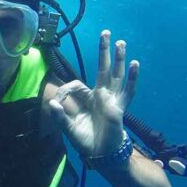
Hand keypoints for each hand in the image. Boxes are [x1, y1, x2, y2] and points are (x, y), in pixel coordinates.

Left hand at [49, 30, 138, 156]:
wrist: (102, 154)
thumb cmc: (87, 140)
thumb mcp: (69, 128)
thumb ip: (60, 116)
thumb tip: (51, 103)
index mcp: (87, 98)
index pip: (77, 84)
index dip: (66, 89)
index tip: (57, 101)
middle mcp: (101, 95)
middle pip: (103, 69)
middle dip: (104, 51)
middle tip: (106, 32)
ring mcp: (112, 100)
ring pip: (116, 75)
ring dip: (118, 59)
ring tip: (121, 42)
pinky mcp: (119, 108)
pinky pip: (128, 91)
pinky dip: (132, 79)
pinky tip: (135, 64)